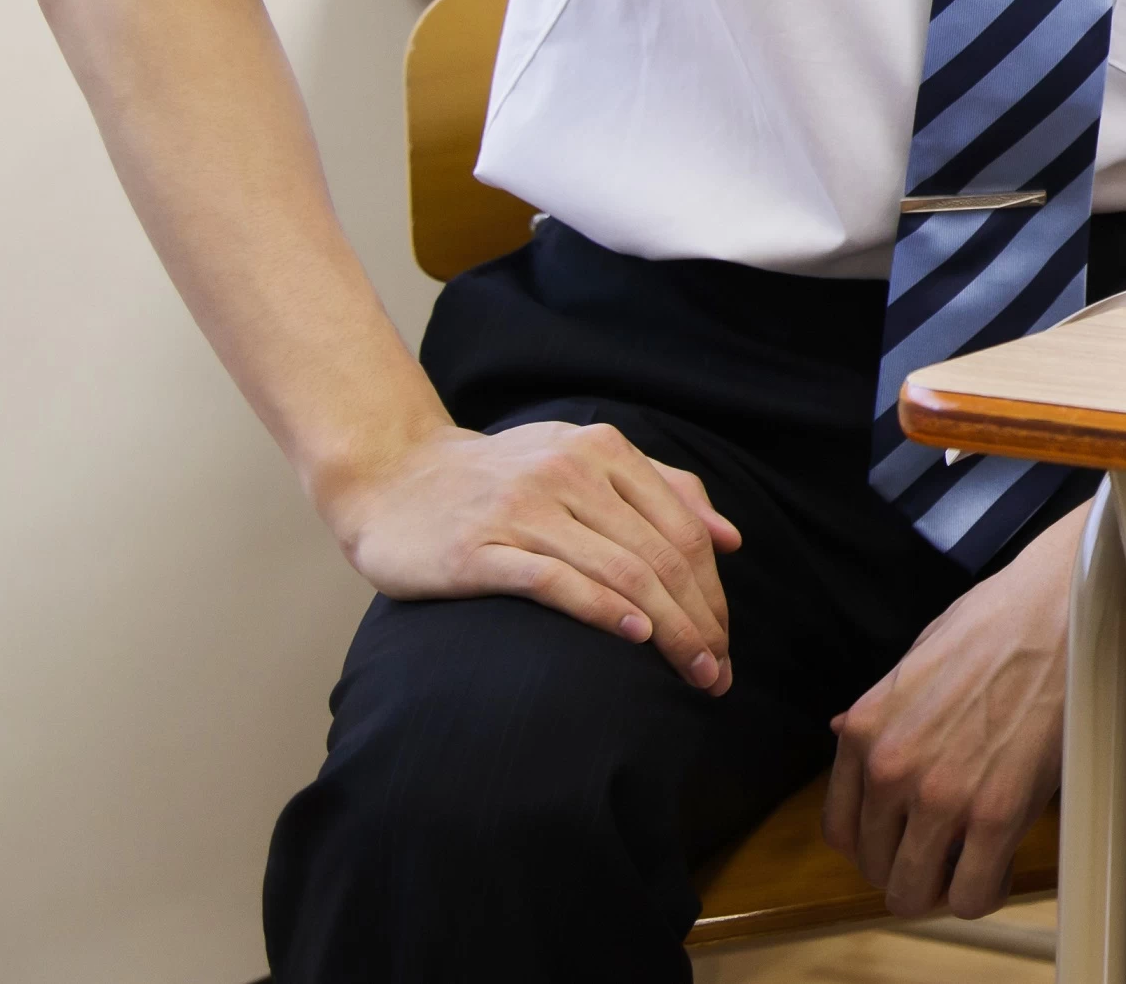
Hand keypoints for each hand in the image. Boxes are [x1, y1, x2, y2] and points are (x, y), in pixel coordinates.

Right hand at [325, 419, 741, 692]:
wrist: (391, 477)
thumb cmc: (499, 480)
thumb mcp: (583, 462)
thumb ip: (662, 490)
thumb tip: (733, 537)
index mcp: (604, 449)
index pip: (683, 530)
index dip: (713, 591)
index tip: (725, 642)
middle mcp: (570, 472)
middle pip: (660, 556)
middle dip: (699, 621)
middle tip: (717, 675)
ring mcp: (523, 509)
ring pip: (621, 572)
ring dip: (668, 630)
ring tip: (692, 673)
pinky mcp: (478, 548)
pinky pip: (555, 581)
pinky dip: (604, 609)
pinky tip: (636, 636)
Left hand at [826, 505, 1082, 918]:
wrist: (1058, 609)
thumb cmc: (994, 623)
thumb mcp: (912, 660)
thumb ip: (878, 712)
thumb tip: (843, 734)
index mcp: (864, 733)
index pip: (840, 830)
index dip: (873, 846)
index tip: (901, 842)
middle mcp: (891, 771)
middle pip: (877, 868)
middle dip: (908, 870)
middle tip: (943, 857)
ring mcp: (942, 797)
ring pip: (916, 892)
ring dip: (942, 888)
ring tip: (971, 868)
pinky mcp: (997, 813)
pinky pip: (972, 892)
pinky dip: (984, 892)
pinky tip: (1000, 869)